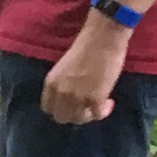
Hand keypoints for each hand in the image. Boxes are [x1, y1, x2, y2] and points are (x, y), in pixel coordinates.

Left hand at [41, 11, 131, 126]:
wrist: (102, 37)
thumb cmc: (86, 47)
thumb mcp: (64, 69)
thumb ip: (63, 85)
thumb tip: (70, 99)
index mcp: (50, 83)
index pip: (48, 109)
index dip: (60, 109)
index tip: (71, 106)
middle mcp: (61, 93)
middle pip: (62, 117)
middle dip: (74, 114)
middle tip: (86, 107)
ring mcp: (77, 97)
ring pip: (80, 119)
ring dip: (90, 115)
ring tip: (99, 104)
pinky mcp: (95, 99)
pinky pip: (97, 115)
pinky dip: (103, 112)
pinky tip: (108, 103)